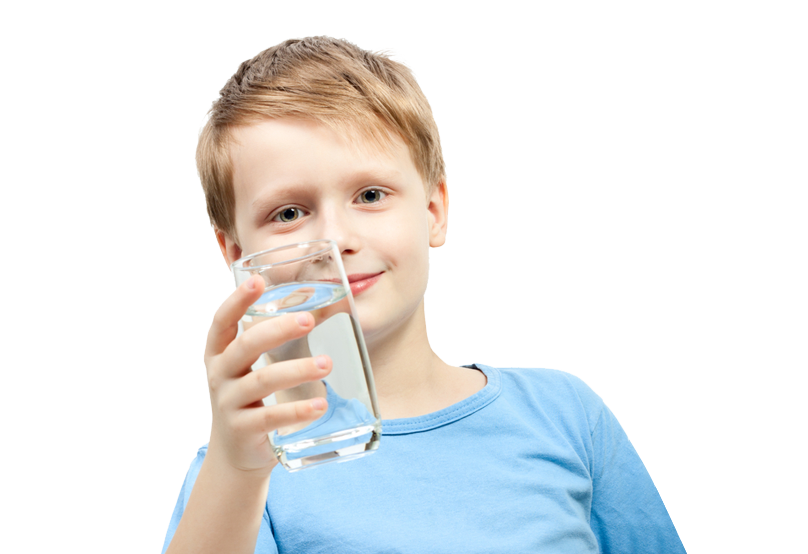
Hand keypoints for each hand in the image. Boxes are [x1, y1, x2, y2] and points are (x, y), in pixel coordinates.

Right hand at [203, 274, 330, 473]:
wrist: (235, 453)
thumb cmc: (249, 398)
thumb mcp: (249, 368)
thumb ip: (271, 341)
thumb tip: (321, 309)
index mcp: (219, 353)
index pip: (222, 321)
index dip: (236, 300)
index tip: (257, 281)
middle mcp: (219, 375)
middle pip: (246, 346)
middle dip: (278, 330)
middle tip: (309, 320)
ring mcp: (228, 403)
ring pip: (263, 381)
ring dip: (298, 370)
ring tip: (327, 364)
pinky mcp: (243, 430)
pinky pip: (271, 417)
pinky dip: (297, 411)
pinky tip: (319, 405)